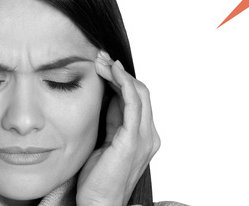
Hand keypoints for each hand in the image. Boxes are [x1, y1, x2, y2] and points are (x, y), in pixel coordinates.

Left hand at [76, 51, 160, 205]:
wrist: (98, 203)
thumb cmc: (98, 178)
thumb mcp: (105, 140)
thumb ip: (112, 120)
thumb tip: (109, 95)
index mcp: (145, 136)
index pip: (138, 98)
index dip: (122, 79)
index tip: (103, 64)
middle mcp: (150, 136)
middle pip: (141, 92)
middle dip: (120, 72)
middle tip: (100, 57)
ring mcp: (144, 138)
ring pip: (139, 93)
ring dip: (119, 73)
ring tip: (100, 61)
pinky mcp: (132, 141)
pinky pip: (132, 104)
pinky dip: (123, 84)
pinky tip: (111, 72)